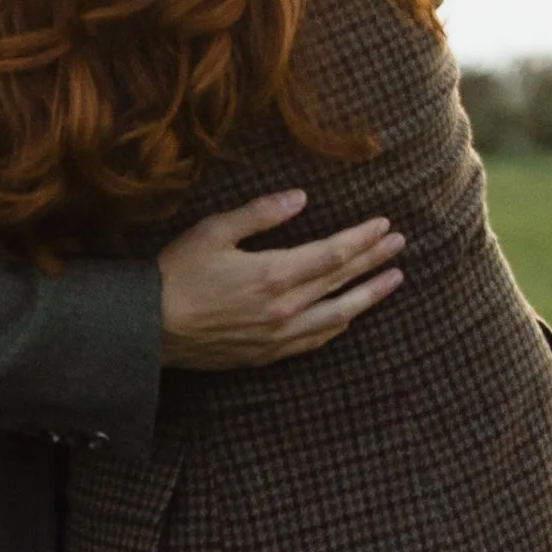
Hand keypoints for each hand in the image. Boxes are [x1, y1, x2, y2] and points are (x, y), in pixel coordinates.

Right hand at [158, 193, 403, 369]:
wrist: (150, 328)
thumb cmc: (178, 273)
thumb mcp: (214, 230)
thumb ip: (260, 213)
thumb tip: (301, 197)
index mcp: (274, 274)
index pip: (333, 254)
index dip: (363, 239)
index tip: (385, 225)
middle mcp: (284, 309)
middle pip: (342, 282)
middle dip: (374, 261)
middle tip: (401, 245)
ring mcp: (279, 336)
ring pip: (338, 315)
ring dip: (368, 296)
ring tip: (393, 281)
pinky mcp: (268, 354)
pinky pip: (315, 340)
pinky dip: (339, 324)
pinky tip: (349, 316)